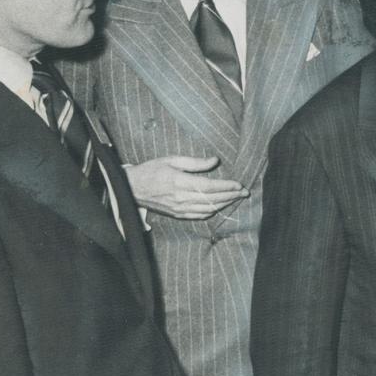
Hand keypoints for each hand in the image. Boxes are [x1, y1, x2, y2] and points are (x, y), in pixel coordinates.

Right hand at [126, 155, 247, 218]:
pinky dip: (213, 211)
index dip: (226, 186)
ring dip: (225, 204)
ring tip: (236, 198)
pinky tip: (220, 206)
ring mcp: (179, 209)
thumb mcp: (172, 160)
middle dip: (231, 196)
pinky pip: (199, 215)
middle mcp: (181, 198)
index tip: (239, 185)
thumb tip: (215, 160)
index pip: (210, 186)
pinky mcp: (177, 214)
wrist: (131, 188)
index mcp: (180, 183)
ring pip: (208, 209)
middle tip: (244, 192)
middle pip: (213, 199)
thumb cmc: (151, 170)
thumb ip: (195, 162)